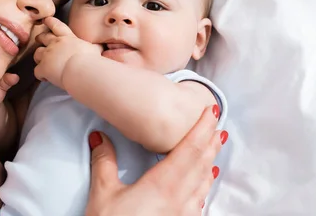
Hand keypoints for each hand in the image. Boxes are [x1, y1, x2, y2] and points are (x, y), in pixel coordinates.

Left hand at [33, 17, 101, 87]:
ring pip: (37, 53)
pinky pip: (37, 71)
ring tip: (42, 62)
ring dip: (39, 58)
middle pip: (43, 37)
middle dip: (40, 38)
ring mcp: (47, 55)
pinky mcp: (43, 67)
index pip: (57, 25)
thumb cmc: (90, 59)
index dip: (50, 22)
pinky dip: (40, 75)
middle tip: (39, 39)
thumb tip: (100, 47)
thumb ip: (94, 47)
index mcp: (68, 38)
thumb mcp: (94, 49)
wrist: (81, 69)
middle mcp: (55, 44)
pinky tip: (45, 78)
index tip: (46, 20)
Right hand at [85, 105, 226, 215]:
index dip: (200, 130)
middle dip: (209, 142)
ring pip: (203, 184)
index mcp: (162, 187)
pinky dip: (203, 185)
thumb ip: (104, 162)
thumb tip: (100, 138)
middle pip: (201, 165)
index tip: (209, 114)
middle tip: (216, 124)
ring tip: (213, 148)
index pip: (188, 151)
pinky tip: (202, 185)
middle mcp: (179, 201)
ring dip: (209, 162)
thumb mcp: (103, 194)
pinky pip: (198, 202)